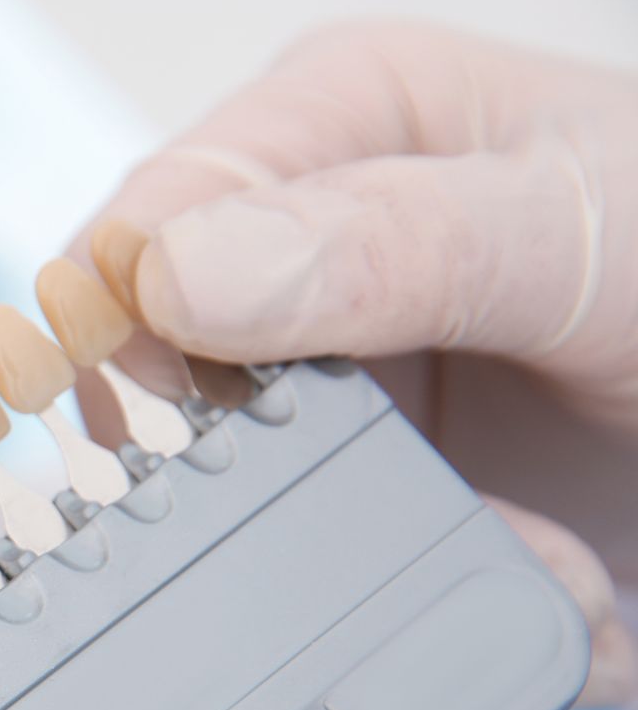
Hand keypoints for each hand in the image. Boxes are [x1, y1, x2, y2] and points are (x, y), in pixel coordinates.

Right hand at [76, 21, 637, 706]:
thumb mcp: (581, 238)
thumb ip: (395, 243)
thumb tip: (172, 280)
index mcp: (342, 120)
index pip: (152, 216)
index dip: (128, 324)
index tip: (178, 416)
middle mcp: (311, 243)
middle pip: (158, 358)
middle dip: (249, 456)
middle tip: (370, 483)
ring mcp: (334, 371)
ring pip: (228, 483)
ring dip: (347, 543)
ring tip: (510, 534)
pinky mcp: (366, 476)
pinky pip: (314, 560)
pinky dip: (413, 589)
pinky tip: (531, 563)